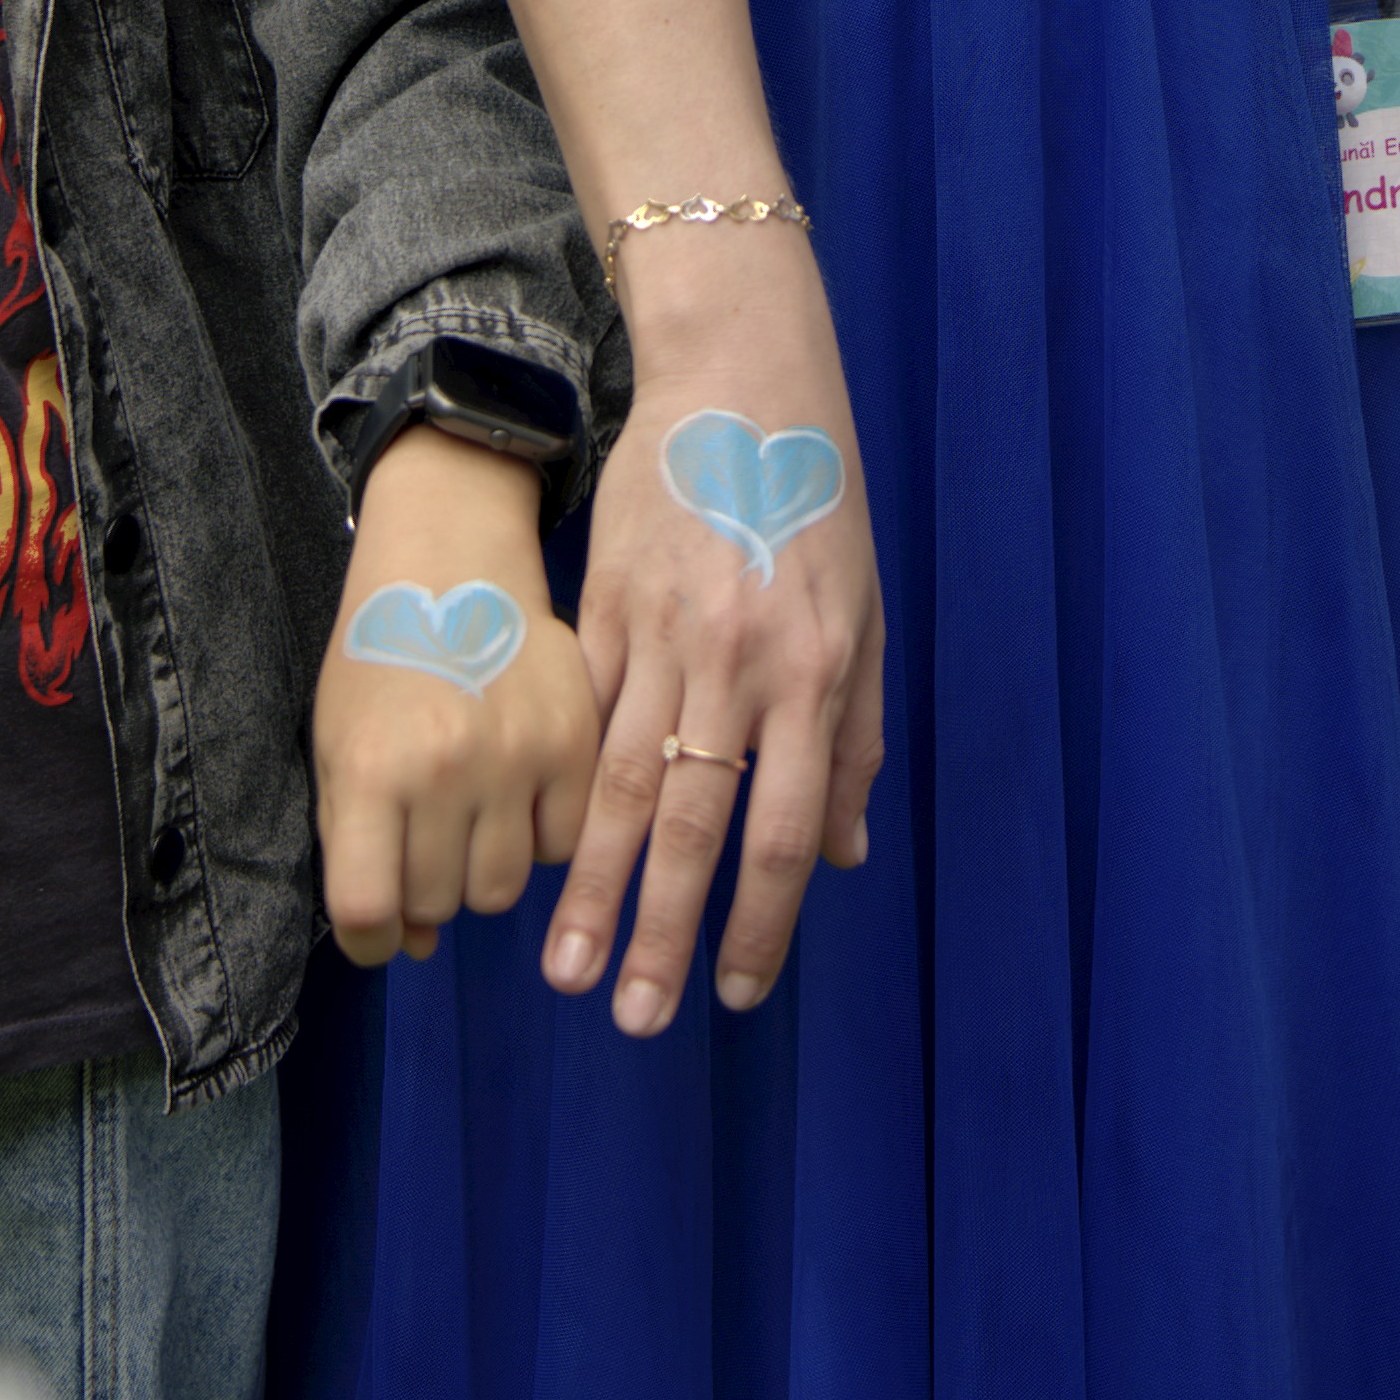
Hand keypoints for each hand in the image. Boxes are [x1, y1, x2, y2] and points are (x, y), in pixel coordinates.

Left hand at [312, 424, 603, 964]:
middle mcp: (446, 770)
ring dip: (480, 869)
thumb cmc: (379, 658)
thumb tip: (412, 945)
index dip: (368, 941)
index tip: (378, 929)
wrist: (451, 559)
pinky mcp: (574, 740)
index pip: (367, 911)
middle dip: (424, 890)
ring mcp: (517, 756)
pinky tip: (518, 792)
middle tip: (424, 839)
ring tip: (469, 815)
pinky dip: (538, 836)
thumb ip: (359, 846)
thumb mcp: (342, 747)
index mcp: (372, 771)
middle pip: (440, 904)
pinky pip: (563, 844)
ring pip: (502, 887)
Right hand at [539, 233, 884, 1037]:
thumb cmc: (818, 504)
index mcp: (815, 675)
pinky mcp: (604, 606)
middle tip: (635, 1019)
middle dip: (661, 933)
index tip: (732, 992)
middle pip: (692, 825)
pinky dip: (558, 791)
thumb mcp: (865, 617)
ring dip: (591, 887)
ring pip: (617, 785)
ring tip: (566, 969)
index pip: (785, 831)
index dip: (760, 922)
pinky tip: (533, 853)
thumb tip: (843, 859)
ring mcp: (663, 635)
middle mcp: (738, 666)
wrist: (742, 381)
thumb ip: (854, 742)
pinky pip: (579, 716)